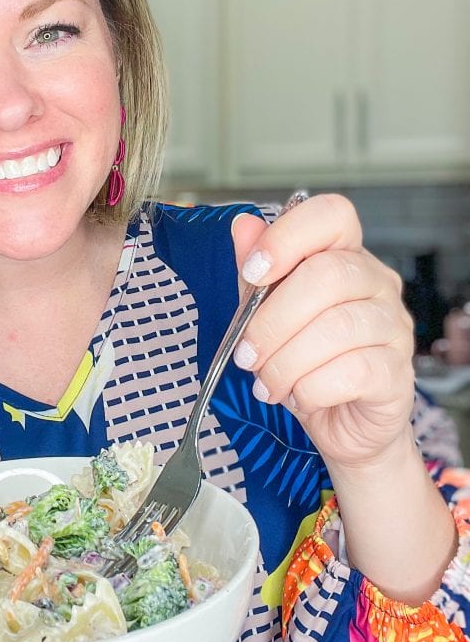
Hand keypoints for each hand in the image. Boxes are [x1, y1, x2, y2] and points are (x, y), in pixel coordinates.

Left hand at [230, 193, 414, 469]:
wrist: (342, 425)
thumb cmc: (306, 364)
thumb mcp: (268, 317)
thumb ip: (256, 276)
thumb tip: (244, 227)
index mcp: (345, 257)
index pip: (332, 215)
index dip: (288, 236)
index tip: (253, 271)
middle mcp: (378, 283)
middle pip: (326, 275)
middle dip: (272, 320)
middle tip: (246, 354)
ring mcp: (394, 327)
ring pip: (336, 328)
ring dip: (286, 361)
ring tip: (267, 383)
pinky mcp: (398, 373)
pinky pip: (352, 371)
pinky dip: (311, 389)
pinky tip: (299, 396)